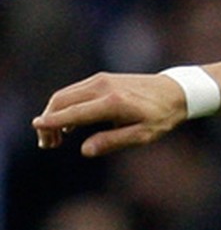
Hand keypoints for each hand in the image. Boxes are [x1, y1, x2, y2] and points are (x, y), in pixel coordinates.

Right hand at [33, 72, 187, 156]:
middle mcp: (103, 87)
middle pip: (62, 101)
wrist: (175, 91)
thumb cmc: (161, 117)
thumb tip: (85, 150)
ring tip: (55, 138)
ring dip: (54, 114)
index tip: (37, 128)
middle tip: (48, 144)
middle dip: (48, 122)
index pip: (74, 112)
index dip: (53, 122)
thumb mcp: (143, 135)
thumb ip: (113, 141)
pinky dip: (64, 106)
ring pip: (64, 95)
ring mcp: (100, 80)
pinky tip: (68, 125)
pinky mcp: (101, 79)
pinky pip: (74, 92)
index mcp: (113, 102)